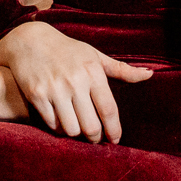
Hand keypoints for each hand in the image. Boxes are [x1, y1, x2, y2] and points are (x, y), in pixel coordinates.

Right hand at [0, 21, 152, 142]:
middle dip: (95, 138)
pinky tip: (61, 122)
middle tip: (95, 139)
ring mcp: (55, 89)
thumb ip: (122, 69)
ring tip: (77, 129)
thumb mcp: (95, 56)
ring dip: (75, 133)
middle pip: (91, 126)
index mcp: (93, 72)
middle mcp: (75, 81)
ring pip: (71, 129)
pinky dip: (58, 127)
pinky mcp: (37, 95)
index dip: (114, 130)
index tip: (115, 139)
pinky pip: (52, 124)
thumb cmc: (68, 50)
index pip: (109, 110)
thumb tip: (150, 74)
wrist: (30, 41)